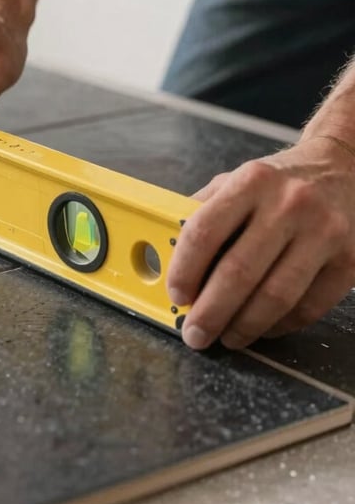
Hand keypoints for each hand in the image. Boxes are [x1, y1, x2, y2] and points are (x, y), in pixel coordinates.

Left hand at [166, 135, 354, 350]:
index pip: (204, 231)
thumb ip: (201, 212)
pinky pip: (308, 307)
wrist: (341, 167)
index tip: (176, 295)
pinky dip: (280, 326)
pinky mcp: (348, 260)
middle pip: (239, 272)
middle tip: (195, 335)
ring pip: (276, 296)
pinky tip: (262, 327)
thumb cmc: (277, 182)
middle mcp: (289, 204)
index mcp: (251, 182)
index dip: (184, 271)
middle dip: (210, 312)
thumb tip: (167, 256)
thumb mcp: (234, 181)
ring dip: (244, 326)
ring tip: (227, 337)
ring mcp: (323, 232)